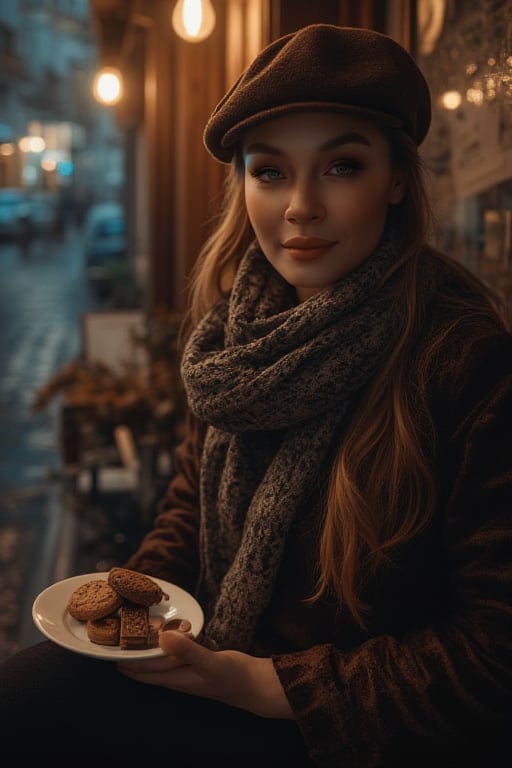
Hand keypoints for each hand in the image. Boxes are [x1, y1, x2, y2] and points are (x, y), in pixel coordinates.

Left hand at [117, 630, 294, 719]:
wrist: (255, 685)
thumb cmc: (234, 678)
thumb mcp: (210, 663)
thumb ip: (186, 651)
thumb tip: (161, 638)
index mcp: (176, 679)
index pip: (143, 672)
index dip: (125, 663)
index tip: (110, 650)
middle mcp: (178, 676)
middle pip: (148, 667)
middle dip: (132, 656)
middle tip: (117, 637)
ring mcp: (188, 670)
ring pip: (161, 660)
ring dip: (148, 650)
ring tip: (135, 634)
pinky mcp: (198, 662)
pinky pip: (176, 653)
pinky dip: (167, 644)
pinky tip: (167, 633)